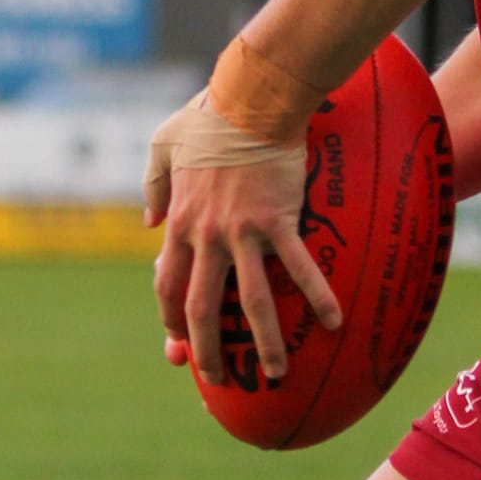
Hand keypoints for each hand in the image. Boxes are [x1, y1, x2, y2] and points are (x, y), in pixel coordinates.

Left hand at [145, 94, 342, 384]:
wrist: (251, 99)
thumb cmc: (207, 116)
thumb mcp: (161, 145)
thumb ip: (153, 185)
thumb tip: (147, 223)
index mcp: (179, 222)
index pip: (167, 286)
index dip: (171, 320)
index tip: (179, 345)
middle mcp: (206, 235)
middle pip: (200, 308)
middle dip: (207, 350)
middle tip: (220, 380)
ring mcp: (241, 232)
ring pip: (248, 301)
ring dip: (263, 343)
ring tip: (277, 374)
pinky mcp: (277, 221)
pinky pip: (298, 268)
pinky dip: (317, 297)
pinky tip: (333, 323)